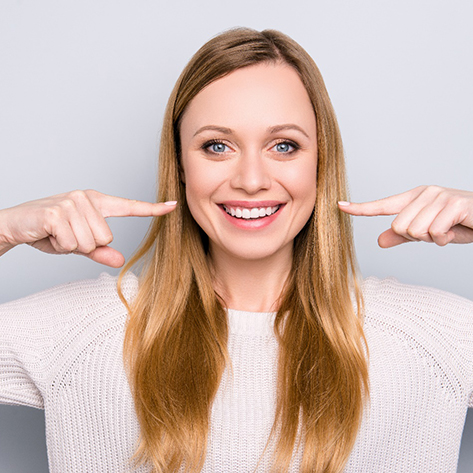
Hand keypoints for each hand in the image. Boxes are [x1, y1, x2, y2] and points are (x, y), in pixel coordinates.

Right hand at [0, 190, 176, 266]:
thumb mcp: (79, 244)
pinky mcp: (58, 212)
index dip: (152, 209)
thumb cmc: (49, 232)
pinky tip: (49, 234)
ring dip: (72, 245)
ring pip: (91, 242)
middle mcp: (86, 198)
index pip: (128, 206)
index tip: (173, 205)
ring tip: (58, 234)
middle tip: (67, 235)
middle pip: (107, 237)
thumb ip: (100, 251)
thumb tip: (121, 260)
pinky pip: (73, 242)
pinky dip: (60, 245)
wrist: (15, 225)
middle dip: (86, 245)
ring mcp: (72, 202)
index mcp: (96, 202)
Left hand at [338, 185, 472, 247]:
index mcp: (414, 199)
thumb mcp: (428, 233)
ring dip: (433, 238)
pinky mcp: (454, 204)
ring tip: (447, 230)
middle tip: (437, 232)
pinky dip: (445, 238)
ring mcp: (439, 196)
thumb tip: (379, 240)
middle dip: (418, 237)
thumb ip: (403, 237)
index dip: (360, 208)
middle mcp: (424, 194)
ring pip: (416, 230)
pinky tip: (456, 230)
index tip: (340, 205)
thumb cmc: (459, 224)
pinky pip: (435, 231)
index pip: (382, 205)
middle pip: (399, 226)